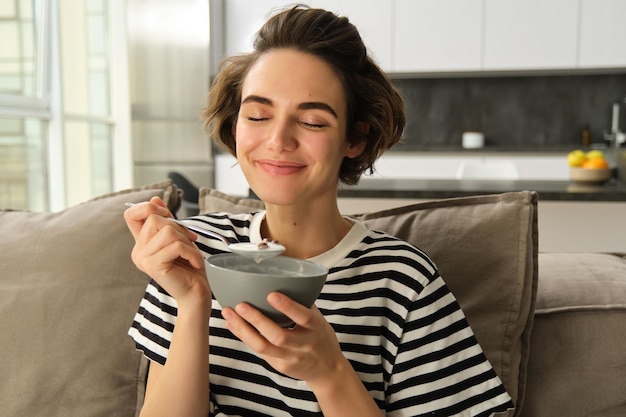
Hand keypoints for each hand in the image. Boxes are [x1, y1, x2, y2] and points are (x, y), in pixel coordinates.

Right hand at [124, 197, 209, 304]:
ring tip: (191, 254)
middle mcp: (138, 251)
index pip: (131, 215)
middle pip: (155, 219)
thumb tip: (155, 198)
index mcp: (142, 243)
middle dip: (179, 227)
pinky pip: (176, 245)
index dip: (148, 207)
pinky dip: (191, 252)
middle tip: (189, 242)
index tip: (168, 215)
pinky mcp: (153, 266)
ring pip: (167, 231)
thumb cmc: (190, 267)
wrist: (196, 293)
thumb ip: (166, 221)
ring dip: (187, 241)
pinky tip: (194, 262)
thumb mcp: (179, 238)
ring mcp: (143, 259)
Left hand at [221, 292, 345, 383]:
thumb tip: (280, 279)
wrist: (327, 369)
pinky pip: (258, 351)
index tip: (271, 294)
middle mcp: (303, 345)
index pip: (303, 317)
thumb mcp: (318, 319)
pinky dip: (243, 336)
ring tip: (228, 313)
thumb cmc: (320, 337)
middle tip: (240, 305)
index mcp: (316, 328)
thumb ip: (302, 303)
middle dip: (257, 320)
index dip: (288, 307)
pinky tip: (232, 324)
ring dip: (243, 330)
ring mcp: (290, 358)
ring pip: (263, 347)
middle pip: (278, 336)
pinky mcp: (279, 366)